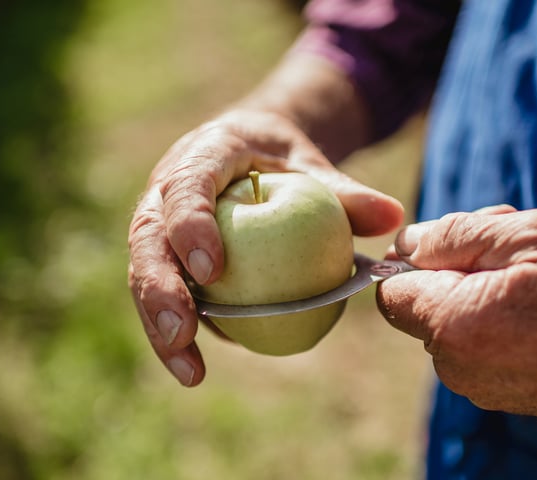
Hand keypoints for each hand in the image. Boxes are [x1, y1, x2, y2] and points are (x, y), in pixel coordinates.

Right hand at [129, 110, 403, 385]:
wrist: (250, 156)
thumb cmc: (283, 160)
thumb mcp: (314, 167)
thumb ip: (345, 192)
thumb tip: (392, 216)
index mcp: (204, 154)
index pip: (187, 186)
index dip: (191, 225)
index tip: (213, 268)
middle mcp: (166, 189)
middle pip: (147, 239)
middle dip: (160, 288)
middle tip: (183, 332)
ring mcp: (159, 226)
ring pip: (144, 275)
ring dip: (160, 326)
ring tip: (190, 371)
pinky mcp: (165, 258)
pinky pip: (166, 295)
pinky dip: (178, 333)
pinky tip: (198, 367)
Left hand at [376, 208, 536, 431]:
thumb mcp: (530, 233)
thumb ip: (453, 235)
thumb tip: (407, 243)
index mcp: (457, 326)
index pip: (392, 292)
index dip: (412, 260)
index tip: (449, 243)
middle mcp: (461, 368)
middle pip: (424, 307)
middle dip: (454, 271)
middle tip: (512, 249)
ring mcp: (486, 388)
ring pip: (455, 325)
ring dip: (481, 292)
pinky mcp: (510, 396)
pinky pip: (482, 348)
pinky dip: (500, 320)